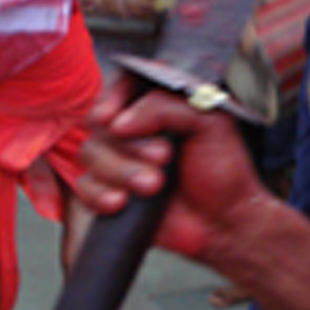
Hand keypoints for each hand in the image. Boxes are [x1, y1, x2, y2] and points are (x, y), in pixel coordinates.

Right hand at [77, 78, 266, 266]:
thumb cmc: (224, 172)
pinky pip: (85, 187)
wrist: (224, 222)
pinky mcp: (110, 191)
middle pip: (101, 123)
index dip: (113, 97)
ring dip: (121, 170)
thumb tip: (122, 120)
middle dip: (130, 144)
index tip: (112, 116)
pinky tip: (123, 202)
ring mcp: (120, 161)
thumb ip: (168, 107)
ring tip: (154, 185)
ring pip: (91, 153)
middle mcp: (136, 131)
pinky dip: (101, 194)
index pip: (122, 86)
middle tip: (164, 157)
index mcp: (160, 106)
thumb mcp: (211, 124)